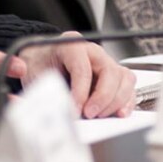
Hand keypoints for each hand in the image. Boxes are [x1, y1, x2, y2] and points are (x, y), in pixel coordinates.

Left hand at [18, 32, 135, 118]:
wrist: (42, 60)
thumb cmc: (40, 64)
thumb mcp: (33, 72)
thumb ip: (41, 87)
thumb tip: (52, 107)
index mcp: (71, 45)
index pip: (82, 68)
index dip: (80, 92)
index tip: (76, 109)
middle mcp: (92, 51)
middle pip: (109, 72)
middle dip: (102, 97)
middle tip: (89, 114)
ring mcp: (106, 62)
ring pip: (124, 79)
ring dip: (116, 101)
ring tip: (100, 116)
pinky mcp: (115, 75)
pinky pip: (129, 87)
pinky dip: (126, 102)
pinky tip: (117, 113)